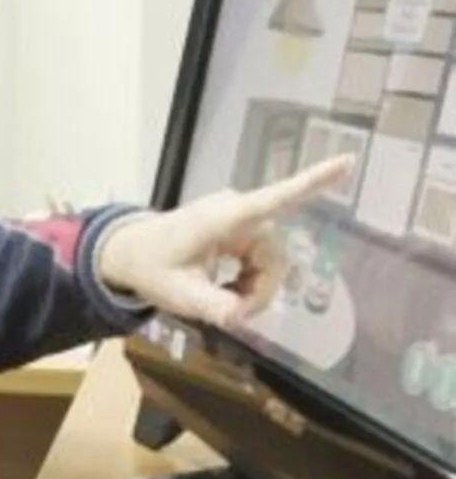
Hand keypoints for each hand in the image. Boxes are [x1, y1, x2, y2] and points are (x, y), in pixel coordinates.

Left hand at [96, 154, 354, 329]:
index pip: (275, 198)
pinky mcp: (239, 230)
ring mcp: (239, 219)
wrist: (130, 252)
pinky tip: (227, 290)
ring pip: (271, 262)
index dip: (313, 182)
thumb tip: (239, 316)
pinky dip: (249, 281)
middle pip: (275, 257)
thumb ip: (211, 306)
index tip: (348, 161)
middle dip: (261, 290)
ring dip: (254, 288)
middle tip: (232, 314)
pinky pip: (261, 260)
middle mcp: (237, 212)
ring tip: (223, 302)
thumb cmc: (151, 266)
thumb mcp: (178, 294)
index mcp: (224, 217)